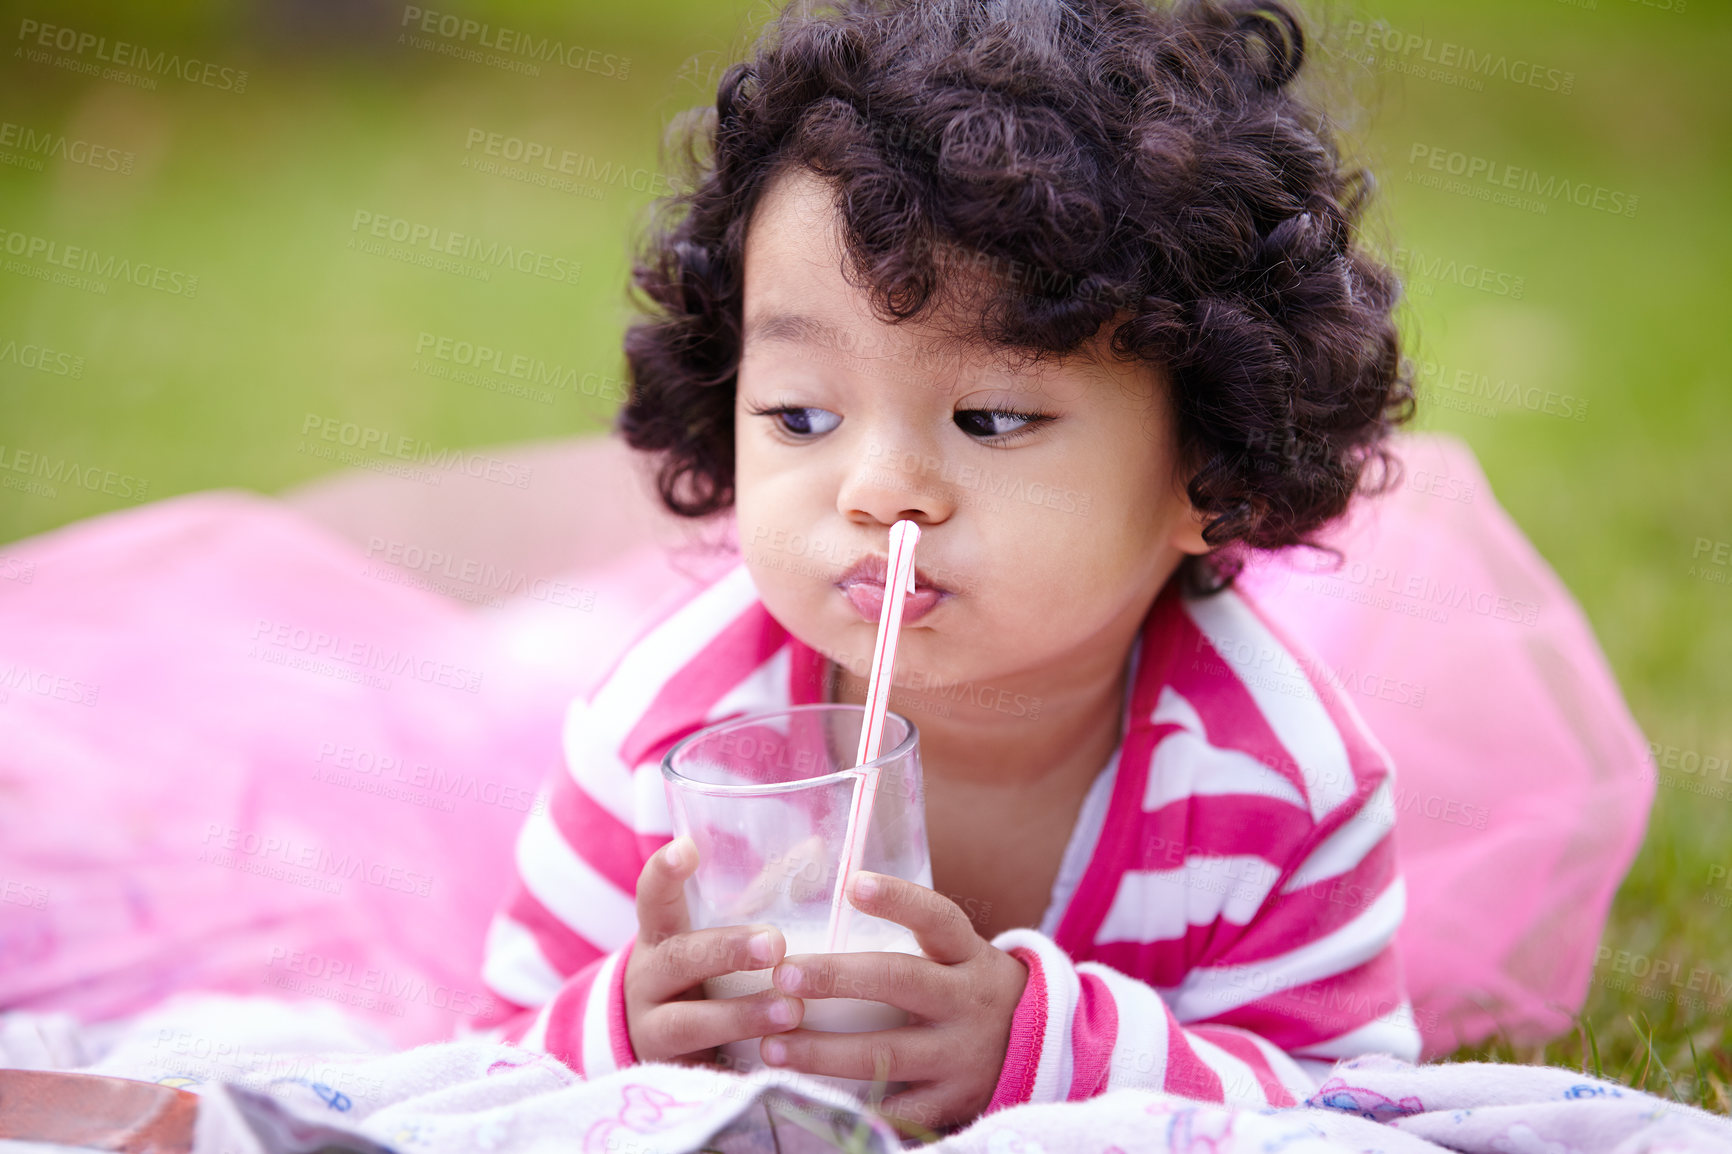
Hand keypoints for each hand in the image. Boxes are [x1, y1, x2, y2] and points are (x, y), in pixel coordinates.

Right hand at [623, 837, 805, 1064]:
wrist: (656, 1045)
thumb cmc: (702, 974)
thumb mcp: (713, 933)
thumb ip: (759, 894)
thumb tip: (816, 846)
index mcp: (660, 935)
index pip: (652, 897)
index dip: (665, 873)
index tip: (688, 848)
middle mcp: (648, 981)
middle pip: (679, 959)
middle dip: (728, 951)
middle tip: (777, 945)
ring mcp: (654, 1032)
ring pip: (688, 1024)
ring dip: (740, 1016)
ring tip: (793, 1012)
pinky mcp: (672, 1077)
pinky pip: (702, 1076)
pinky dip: (737, 1075)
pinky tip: (777, 1072)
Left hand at [760, 872, 1028, 1131]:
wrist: (1032, 1049)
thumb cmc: (964, 988)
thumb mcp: (955, 953)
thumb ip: (907, 930)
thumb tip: (825, 886)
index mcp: (967, 954)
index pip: (936, 917)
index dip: (897, 899)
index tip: (852, 884)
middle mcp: (968, 1000)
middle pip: (901, 981)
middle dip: (837, 978)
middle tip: (783, 974)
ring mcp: (961, 1055)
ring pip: (888, 1052)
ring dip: (824, 1052)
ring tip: (772, 1046)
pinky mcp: (953, 1102)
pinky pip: (899, 1111)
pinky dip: (855, 1110)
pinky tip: (808, 1102)